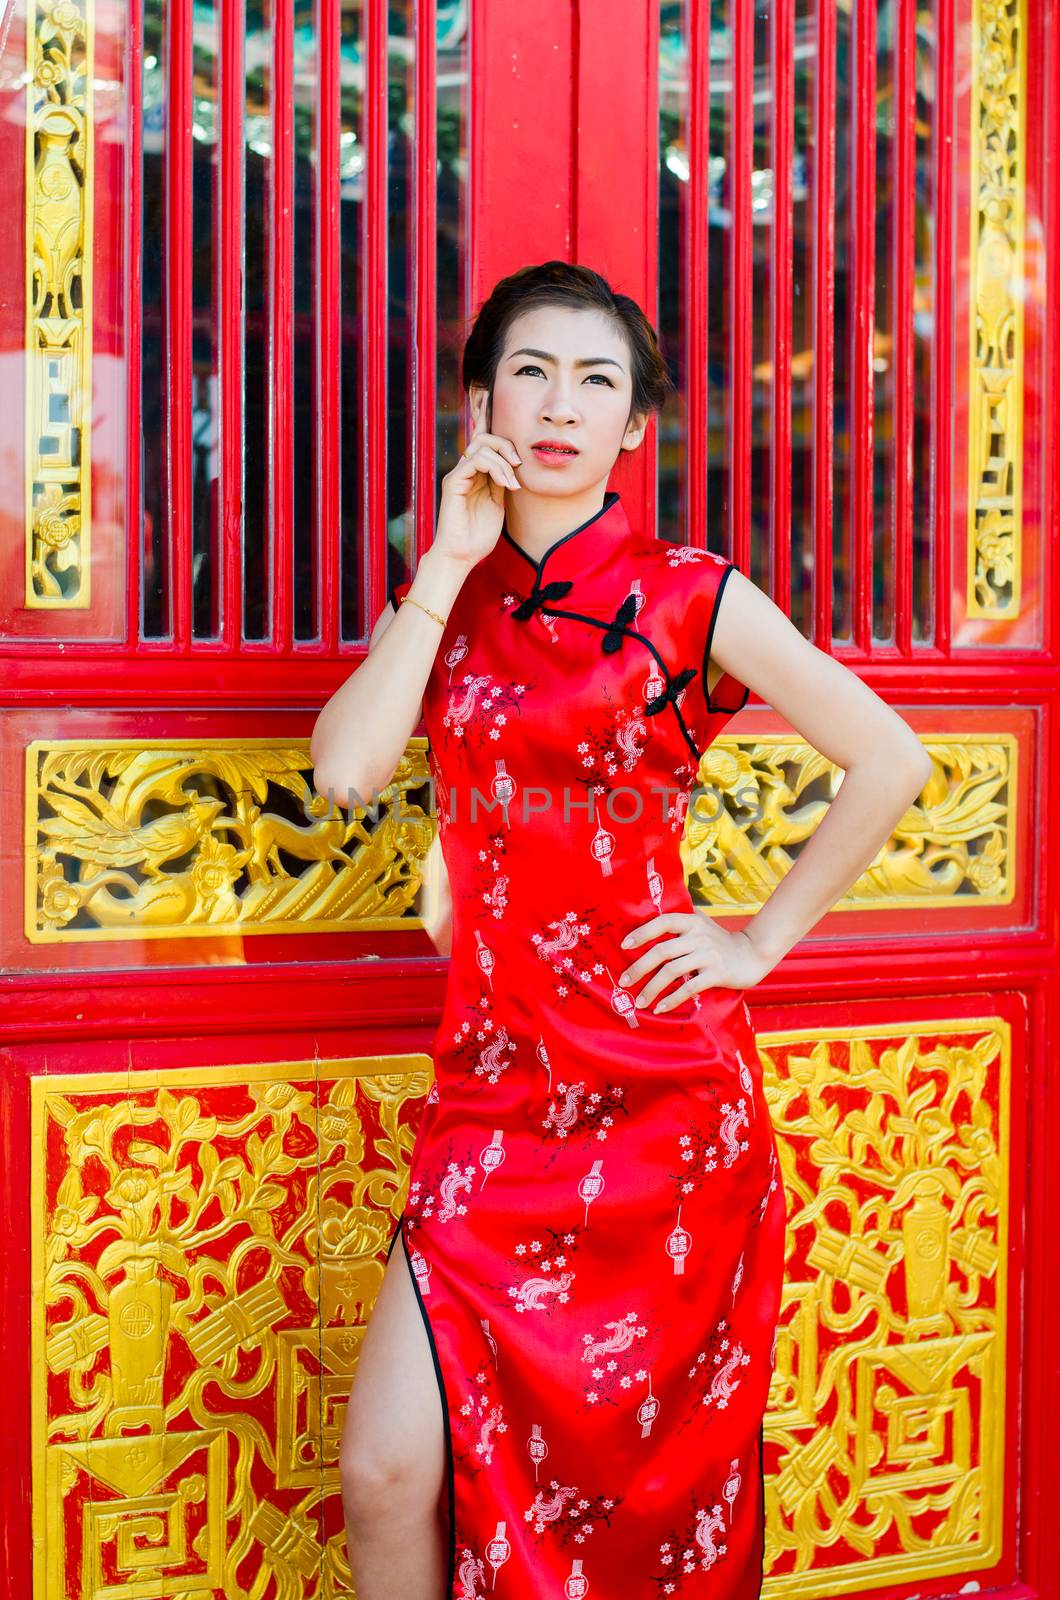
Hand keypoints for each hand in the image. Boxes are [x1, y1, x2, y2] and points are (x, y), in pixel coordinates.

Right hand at [434, 413, 522, 567]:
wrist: (462, 556)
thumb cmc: (478, 536)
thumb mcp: (498, 504)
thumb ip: (502, 482)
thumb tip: (514, 465)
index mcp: (476, 475)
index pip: (486, 445)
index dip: (500, 437)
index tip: (519, 456)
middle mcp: (465, 472)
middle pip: (484, 438)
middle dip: (506, 446)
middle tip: (519, 465)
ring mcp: (458, 476)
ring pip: (481, 446)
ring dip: (503, 461)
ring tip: (512, 484)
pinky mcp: (453, 482)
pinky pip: (474, 460)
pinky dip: (494, 467)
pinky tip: (504, 484)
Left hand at [616, 913, 768, 1011]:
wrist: (752, 954)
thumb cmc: (719, 941)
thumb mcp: (702, 924)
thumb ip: (680, 922)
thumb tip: (646, 922)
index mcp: (692, 921)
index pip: (663, 921)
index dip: (642, 932)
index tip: (624, 946)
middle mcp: (699, 936)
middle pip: (661, 951)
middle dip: (639, 967)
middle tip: (624, 981)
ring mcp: (708, 955)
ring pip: (671, 971)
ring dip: (651, 988)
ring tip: (639, 1001)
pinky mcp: (716, 974)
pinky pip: (688, 988)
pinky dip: (671, 999)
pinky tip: (660, 1008)